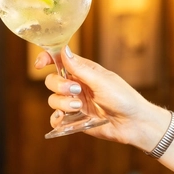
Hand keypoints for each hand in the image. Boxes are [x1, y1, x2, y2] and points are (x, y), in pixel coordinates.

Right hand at [34, 46, 165, 148]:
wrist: (134, 123)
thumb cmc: (124, 98)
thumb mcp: (102, 81)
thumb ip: (80, 68)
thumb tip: (63, 50)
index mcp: (82, 71)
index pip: (58, 60)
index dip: (46, 58)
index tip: (40, 64)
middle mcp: (76, 85)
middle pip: (51, 80)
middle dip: (59, 85)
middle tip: (75, 91)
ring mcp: (74, 102)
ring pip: (53, 99)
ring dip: (62, 102)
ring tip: (78, 107)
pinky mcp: (74, 119)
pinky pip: (56, 118)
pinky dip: (57, 119)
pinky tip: (64, 119)